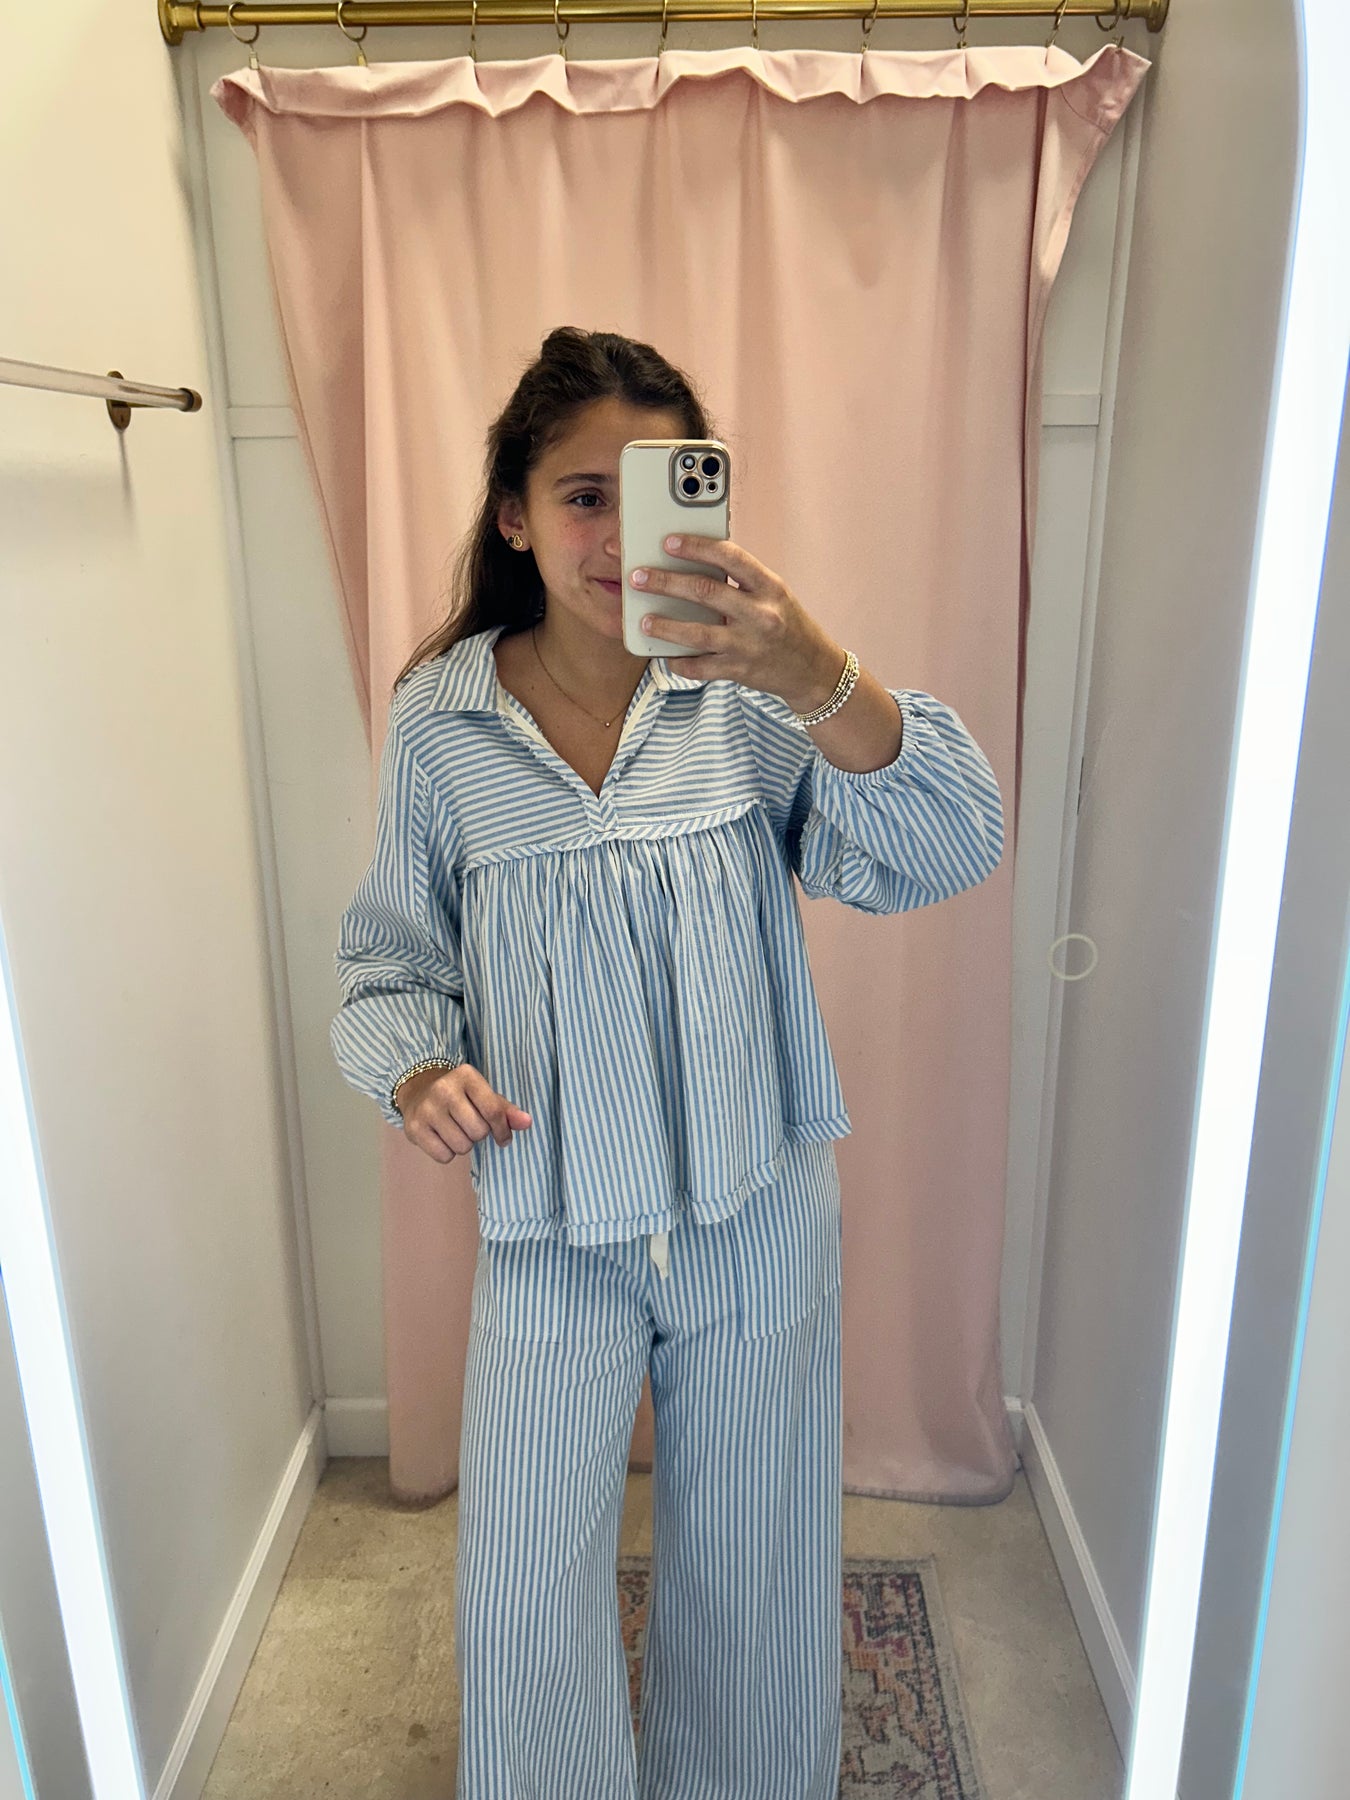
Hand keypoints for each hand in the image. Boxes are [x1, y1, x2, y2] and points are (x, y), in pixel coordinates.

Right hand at [396, 1063, 531, 1165]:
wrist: (418, 1091)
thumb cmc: (460, 1096)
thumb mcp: (483, 1095)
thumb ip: (506, 1110)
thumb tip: (527, 1122)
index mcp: (466, 1076)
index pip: (493, 1111)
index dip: (503, 1129)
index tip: (502, 1136)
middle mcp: (444, 1089)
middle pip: (478, 1132)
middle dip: (479, 1134)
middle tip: (469, 1125)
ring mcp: (427, 1109)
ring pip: (462, 1146)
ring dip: (464, 1144)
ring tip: (456, 1130)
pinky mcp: (414, 1128)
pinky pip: (444, 1156)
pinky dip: (447, 1152)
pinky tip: (442, 1137)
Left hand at [631, 533, 844, 711]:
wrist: (813, 669)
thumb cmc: (787, 623)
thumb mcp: (773, 594)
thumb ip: (740, 580)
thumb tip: (693, 563)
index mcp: (769, 586)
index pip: (730, 557)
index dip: (696, 547)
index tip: (668, 541)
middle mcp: (760, 614)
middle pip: (705, 592)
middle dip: (665, 582)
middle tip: (637, 577)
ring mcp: (749, 645)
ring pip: (697, 634)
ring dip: (665, 627)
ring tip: (644, 621)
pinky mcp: (739, 672)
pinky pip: (701, 668)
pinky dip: (680, 662)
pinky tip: (666, 656)